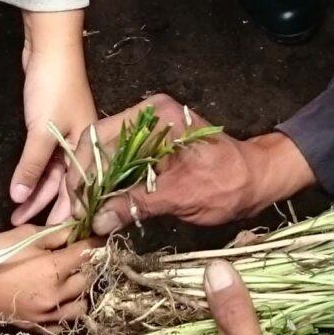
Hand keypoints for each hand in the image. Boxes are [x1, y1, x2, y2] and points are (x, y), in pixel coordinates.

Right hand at [0, 226, 93, 325]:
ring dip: (80, 293)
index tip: (98, 239)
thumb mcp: (26, 235)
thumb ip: (55, 234)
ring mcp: (47, 314)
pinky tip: (59, 301)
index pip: (87, 254)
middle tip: (79, 258)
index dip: (95, 243)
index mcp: (53, 268)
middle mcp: (55, 294)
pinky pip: (63, 325)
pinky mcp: (37, 325)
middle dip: (86, 267)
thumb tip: (77, 231)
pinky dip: (66, 314)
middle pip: (87, 280)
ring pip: (80, 306)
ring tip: (70, 282)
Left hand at [9, 24, 96, 224]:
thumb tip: (20, 198)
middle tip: (24, 232)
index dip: (66, 214)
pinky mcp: (52, 128)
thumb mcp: (41, 130)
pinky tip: (22, 187)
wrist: (50, 47)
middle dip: (45, 208)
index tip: (51, 239)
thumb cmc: (53, 87)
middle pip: (65, 185)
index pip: (80, 191)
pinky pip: (45, 160)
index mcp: (90, 147)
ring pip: (53, 173)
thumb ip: (31, 166)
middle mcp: (82, 146)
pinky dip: (34, 174)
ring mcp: (67, 136)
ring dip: (35, 193)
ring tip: (17, 215)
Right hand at [86, 94, 307, 234]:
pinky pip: (123, 164)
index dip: (83, 171)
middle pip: (100, 146)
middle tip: (75, 213)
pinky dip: (113, 185)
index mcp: (155, 115)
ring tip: (85, 214)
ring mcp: (149, 129)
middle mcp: (147, 115)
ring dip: (97, 185)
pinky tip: (103, 206)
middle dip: (86, 180)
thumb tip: (97, 219)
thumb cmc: (228, 183)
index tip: (75, 202)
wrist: (258, 180)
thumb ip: (137, 203)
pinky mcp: (153, 147)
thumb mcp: (182, 195)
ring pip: (108, 157)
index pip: (101, 138)